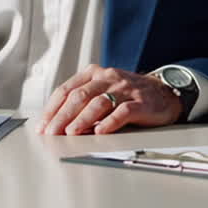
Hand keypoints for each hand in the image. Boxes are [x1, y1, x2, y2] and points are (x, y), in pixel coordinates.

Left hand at [34, 65, 182, 134]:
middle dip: (62, 116)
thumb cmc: (129, 95)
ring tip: (71, 133)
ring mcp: (125, 89)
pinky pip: (123, 111)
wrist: (164, 94)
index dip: (52, 108)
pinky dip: (109, 122)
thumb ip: (84, 103)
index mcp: (95, 74)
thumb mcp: (104, 91)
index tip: (43, 126)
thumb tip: (58, 125)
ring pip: (99, 102)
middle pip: (80, 96)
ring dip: (82, 119)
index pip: (67, 89)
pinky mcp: (141, 102)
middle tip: (52, 133)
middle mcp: (109, 78)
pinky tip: (100, 131)